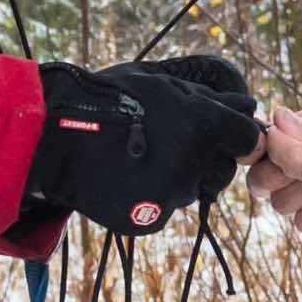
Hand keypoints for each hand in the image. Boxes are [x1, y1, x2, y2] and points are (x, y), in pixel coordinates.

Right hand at [28, 58, 264, 234]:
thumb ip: (208, 96)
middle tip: (176, 143)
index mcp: (201, 124)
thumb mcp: (160, 82)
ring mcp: (171, 195)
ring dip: (181, 176)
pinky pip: (165, 208)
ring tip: (144, 157)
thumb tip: (247, 104)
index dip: (240, 135)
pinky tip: (130, 176)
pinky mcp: (149, 219)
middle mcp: (192, 163)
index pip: (248, 138)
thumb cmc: (108, 97)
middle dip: (209, 157)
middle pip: (224, 168)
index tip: (228, 133)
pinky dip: (154, 196)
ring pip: (194, 189)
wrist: (53, 137)